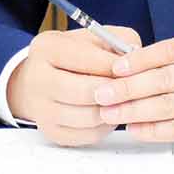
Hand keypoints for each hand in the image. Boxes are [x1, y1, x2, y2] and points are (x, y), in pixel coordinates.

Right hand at [5, 26, 143, 145]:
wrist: (40, 80)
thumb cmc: (73, 57)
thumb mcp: (92, 38)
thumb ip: (118, 40)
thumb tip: (136, 56)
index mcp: (46, 48)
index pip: (83, 58)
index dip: (113, 65)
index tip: (131, 69)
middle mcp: (37, 79)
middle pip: (84, 91)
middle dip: (114, 91)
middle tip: (132, 89)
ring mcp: (41, 109)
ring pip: (89, 117)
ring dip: (112, 110)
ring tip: (123, 100)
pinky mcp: (51, 131)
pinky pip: (88, 135)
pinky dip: (105, 126)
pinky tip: (110, 113)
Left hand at [93, 32, 173, 157]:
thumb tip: (137, 66)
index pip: (170, 49)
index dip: (138, 60)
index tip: (114, 67)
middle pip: (164, 78)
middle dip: (127, 88)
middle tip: (102, 92)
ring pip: (168, 104)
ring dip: (134, 111)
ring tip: (111, 113)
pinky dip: (154, 130)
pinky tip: (137, 130)